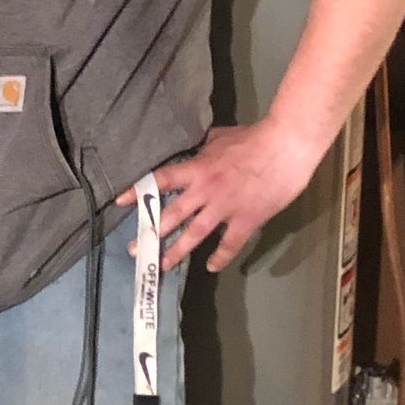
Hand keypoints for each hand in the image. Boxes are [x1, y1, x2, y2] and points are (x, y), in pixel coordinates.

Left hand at [122, 118, 321, 275]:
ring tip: (162, 265)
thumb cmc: (253, 138)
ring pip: (194, 234)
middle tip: (133, 249)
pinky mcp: (246, 220)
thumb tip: (192, 149)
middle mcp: (204, 191)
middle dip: (151, 232)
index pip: (161, 180)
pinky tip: (210, 267)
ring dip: (176, 251)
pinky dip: (220, 257)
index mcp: (197, 169)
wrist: (285, 147)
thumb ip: (202, 149)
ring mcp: (224, 208)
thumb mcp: (219, 138)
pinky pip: (229, 244)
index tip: (119, 202)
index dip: (138, 191)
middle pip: (171, 214)